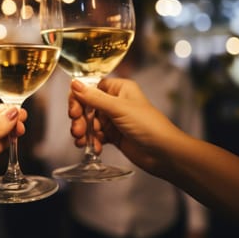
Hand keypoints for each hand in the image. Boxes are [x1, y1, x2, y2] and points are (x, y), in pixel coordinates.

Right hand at [68, 78, 187, 175]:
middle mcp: (114, 101)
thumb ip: (94, 97)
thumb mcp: (118, 109)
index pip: (90, 87)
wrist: (164, 154)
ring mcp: (113, 119)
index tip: (73, 111)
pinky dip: (91, 141)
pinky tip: (93, 148)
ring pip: (89, 121)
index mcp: (118, 89)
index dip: (78, 98)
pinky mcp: (113, 135)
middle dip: (79, 118)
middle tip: (77, 129)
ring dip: (83, 131)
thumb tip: (74, 83)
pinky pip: (95, 135)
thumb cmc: (147, 125)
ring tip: (81, 141)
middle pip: (86, 106)